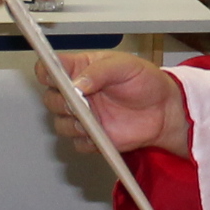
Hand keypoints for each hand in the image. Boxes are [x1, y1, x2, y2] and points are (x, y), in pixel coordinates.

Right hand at [38, 50, 189, 158]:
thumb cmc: (145, 81)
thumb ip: (100, 71)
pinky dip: (85, 141)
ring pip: (60, 124)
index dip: (46, 72)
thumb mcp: (125, 66)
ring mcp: (84, 116)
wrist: (163, 109)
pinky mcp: (92, 137)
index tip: (52, 77)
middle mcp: (77, 93)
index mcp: (81, 69)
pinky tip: (99, 135)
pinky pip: (78, 144)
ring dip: (70, 124)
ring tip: (88, 121)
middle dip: (59, 102)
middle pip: (50, 99)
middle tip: (74, 102)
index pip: (50, 68)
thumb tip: (78, 83)